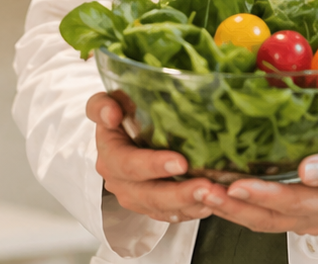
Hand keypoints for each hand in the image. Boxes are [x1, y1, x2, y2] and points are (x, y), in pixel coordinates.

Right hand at [87, 92, 217, 223]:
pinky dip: (192, 211)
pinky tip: (210, 203)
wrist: (119, 130)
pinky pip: (171, 215)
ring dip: (189, 205)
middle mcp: (119, 181)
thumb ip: (102, 105)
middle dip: (178, 193)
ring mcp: (135, 197)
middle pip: (148, 194)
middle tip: (206, 187)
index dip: (152, 165)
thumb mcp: (108, 101)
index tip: (181, 161)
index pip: (128, 164)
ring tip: (214, 196)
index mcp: (110, 154)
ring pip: (161, 209)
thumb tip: (111, 115)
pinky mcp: (150, 206)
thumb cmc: (120, 112)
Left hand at [199, 108, 317, 235]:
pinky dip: (234, 212)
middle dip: (264, 197)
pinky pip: (261, 221)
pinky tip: (210, 198)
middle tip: (235, 185)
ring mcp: (313, 215)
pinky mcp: (292, 221)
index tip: (305, 168)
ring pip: (274, 219)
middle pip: (299, 203)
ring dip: (239, 210)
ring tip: (209, 193)